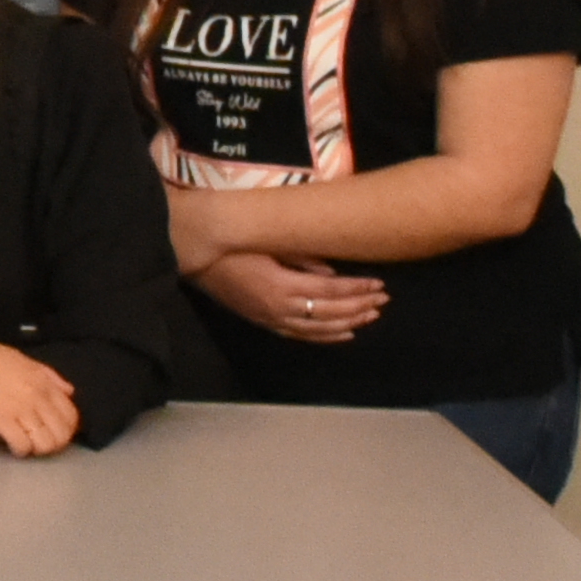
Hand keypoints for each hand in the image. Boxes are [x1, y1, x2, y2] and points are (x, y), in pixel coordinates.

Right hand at [0, 330, 80, 456]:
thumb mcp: (18, 358)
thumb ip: (46, 375)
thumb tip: (68, 391)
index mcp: (42, 380)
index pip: (71, 415)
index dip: (65, 430)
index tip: (52, 432)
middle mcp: (36, 395)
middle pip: (61, 434)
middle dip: (53, 443)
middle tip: (37, 442)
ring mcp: (19, 407)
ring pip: (45, 443)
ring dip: (37, 449)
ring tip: (25, 445)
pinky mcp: (0, 418)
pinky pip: (22, 445)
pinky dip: (20, 450)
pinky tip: (11, 446)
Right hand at [194, 249, 384, 343]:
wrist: (197, 259)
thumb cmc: (231, 245)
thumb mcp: (268, 244)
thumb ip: (301, 258)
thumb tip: (332, 272)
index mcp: (283, 285)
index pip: (331, 290)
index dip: (357, 288)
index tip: (378, 284)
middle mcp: (281, 307)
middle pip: (332, 311)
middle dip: (360, 305)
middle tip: (383, 299)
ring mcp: (274, 319)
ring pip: (321, 328)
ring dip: (350, 321)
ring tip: (372, 315)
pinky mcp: (267, 323)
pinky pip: (303, 336)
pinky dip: (327, 337)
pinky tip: (345, 333)